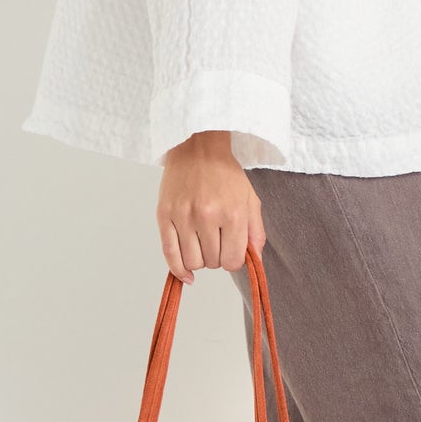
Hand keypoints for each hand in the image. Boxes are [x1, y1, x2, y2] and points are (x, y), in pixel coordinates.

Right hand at [156, 130, 264, 282]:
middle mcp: (207, 216)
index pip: (232, 261)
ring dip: (199, 260)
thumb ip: (256, 233)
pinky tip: (186, 273)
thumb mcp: (250, 200)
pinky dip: (178, 270)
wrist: (198, 148)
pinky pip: (169, 254)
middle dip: (216, 257)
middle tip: (216, 240)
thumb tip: (256, 261)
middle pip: (212, 263)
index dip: (233, 261)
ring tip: (202, 243)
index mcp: (232, 213)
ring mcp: (183, 216)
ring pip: (192, 262)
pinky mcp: (164, 215)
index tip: (231, 251)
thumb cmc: (225, 174)